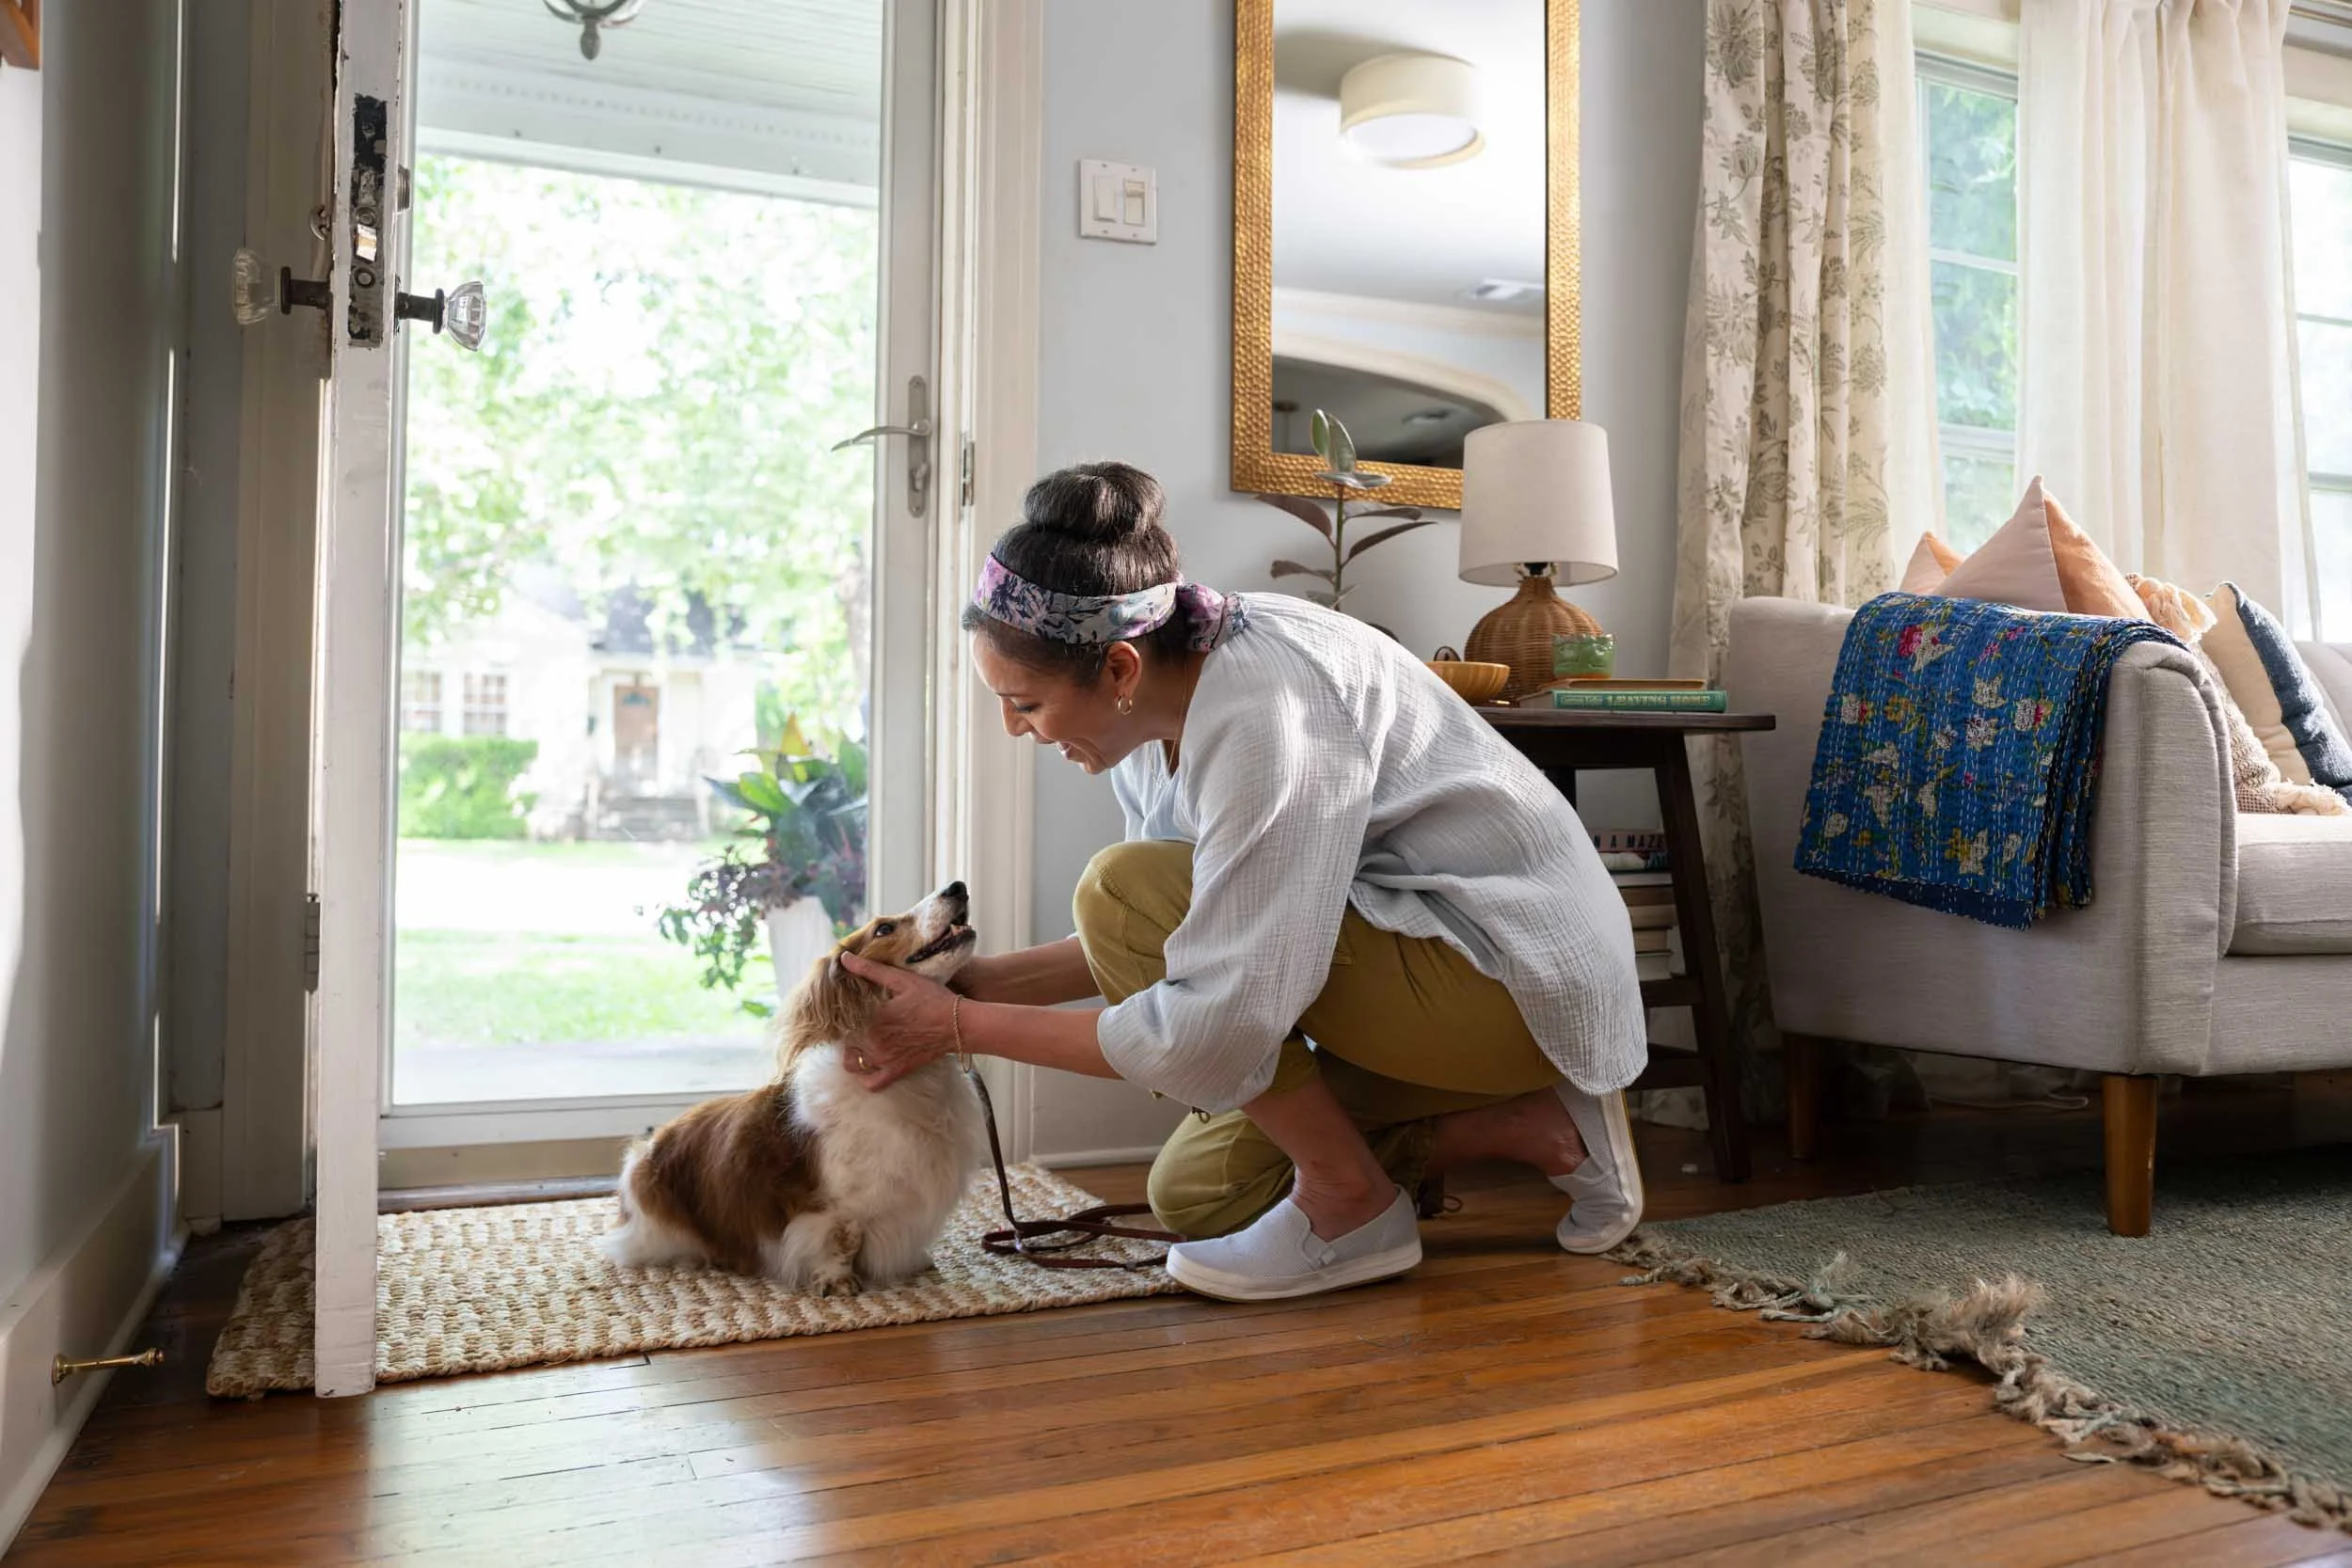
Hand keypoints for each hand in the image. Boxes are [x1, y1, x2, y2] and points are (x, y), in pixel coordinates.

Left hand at [838, 951, 961, 1090]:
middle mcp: (873, 1043)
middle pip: (844, 1041)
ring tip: (861, 1040)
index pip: (840, 1019)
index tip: (845, 1005)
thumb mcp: (902, 979)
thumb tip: (844, 958)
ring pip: (851, 1064)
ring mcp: (884, 1061)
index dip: (840, 1011)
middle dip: (846, 1031)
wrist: (959, 1025)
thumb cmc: (932, 999)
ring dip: (852, 1053)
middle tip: (855, 1020)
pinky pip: (871, 1083)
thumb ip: (871, 969)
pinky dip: (865, 1077)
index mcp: (872, 1019)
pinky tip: (869, 1064)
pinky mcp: (896, 1072)